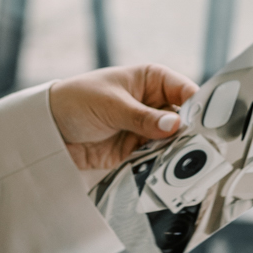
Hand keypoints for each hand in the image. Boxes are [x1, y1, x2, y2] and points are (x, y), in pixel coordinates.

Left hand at [49, 64, 198, 172]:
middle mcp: (153, 104)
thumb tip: (175, 125)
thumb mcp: (111, 105)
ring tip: (183, 164)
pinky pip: (154, 159)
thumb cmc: (76, 100)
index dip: (197, 106)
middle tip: (199, 149)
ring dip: (175, 153)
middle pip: (182, 120)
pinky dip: (159, 166)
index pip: (185, 90)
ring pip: (171, 142)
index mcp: (151, 80)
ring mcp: (145, 129)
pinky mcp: (134, 152)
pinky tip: (165, 173)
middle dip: (189, 135)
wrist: (47, 128)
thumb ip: (143, 117)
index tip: (206, 124)